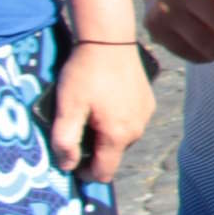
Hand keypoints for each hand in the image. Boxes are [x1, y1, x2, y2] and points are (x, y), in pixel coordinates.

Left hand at [49, 42, 152, 182]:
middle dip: (93, 150)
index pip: (103, 172)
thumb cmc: (85, 75)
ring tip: (89, 112)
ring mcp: (145, 115)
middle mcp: (137, 130)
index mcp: (117, 135)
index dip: (84, 173)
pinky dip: (116, 120)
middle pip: (112, 155)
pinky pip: (130, 122)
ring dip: (105, 135)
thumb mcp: (67, 108)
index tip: (68, 158)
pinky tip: (104, 101)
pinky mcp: (148, 102)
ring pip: (122, 138)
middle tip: (74, 128)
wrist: (110, 41)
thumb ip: (65, 141)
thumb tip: (67, 165)